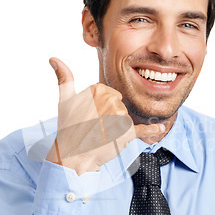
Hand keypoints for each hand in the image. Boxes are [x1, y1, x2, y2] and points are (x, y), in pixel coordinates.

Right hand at [45, 57, 164, 174]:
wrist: (73, 156)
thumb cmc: (68, 128)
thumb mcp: (64, 100)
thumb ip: (64, 78)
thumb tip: (53, 58)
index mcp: (98, 90)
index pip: (110, 95)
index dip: (101, 107)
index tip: (89, 115)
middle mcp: (110, 101)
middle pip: (119, 106)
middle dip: (110, 116)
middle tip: (95, 126)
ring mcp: (119, 117)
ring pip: (126, 118)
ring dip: (117, 127)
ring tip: (102, 134)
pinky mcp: (127, 134)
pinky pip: (143, 129)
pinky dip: (152, 130)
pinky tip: (161, 127)